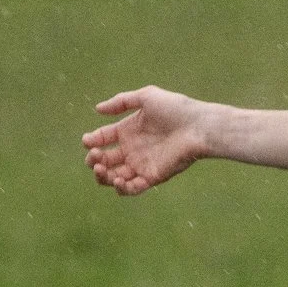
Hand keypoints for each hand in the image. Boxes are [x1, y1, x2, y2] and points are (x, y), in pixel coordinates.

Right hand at [82, 87, 212, 195]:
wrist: (199, 127)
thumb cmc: (176, 109)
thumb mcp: (147, 97)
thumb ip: (121, 101)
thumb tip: (97, 109)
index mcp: (129, 130)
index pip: (102, 138)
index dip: (92, 140)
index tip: (88, 140)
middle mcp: (133, 149)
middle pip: (104, 160)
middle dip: (93, 159)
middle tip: (95, 154)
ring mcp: (141, 165)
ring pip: (113, 177)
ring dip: (102, 176)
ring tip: (100, 168)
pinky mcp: (152, 177)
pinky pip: (131, 189)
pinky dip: (121, 188)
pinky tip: (117, 179)